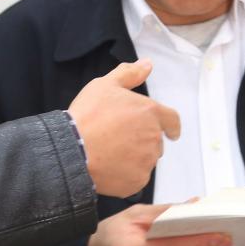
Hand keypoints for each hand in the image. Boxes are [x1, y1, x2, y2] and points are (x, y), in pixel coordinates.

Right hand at [68, 59, 179, 197]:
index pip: (172, 120)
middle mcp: (153, 137)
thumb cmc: (88, 115)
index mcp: (150, 112)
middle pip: (155, 140)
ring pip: (146, 159)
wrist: (72, 150)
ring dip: (135, 156)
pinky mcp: (137, 181)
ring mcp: (146, 161)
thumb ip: (129, 73)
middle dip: (142, 139)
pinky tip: (110, 167)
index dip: (171, 126)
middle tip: (118, 139)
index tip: (171, 132)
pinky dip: (126, 174)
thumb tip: (148, 64)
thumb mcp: (104, 85)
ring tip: (110, 153)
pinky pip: (136, 177)